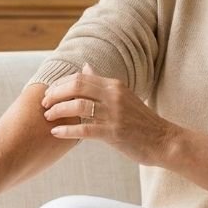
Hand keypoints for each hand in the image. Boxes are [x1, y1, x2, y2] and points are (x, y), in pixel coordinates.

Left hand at [42, 63, 177, 165]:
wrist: (164, 140)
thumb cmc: (140, 121)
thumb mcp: (123, 96)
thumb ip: (101, 84)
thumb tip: (84, 67)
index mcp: (114, 85)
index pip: (80, 77)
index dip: (60, 84)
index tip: (49, 92)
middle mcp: (113, 95)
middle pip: (76, 87)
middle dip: (55, 94)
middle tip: (43, 103)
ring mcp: (114, 114)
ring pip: (78, 107)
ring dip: (58, 111)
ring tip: (47, 117)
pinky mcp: (114, 132)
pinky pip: (84, 129)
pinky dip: (67, 131)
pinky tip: (56, 133)